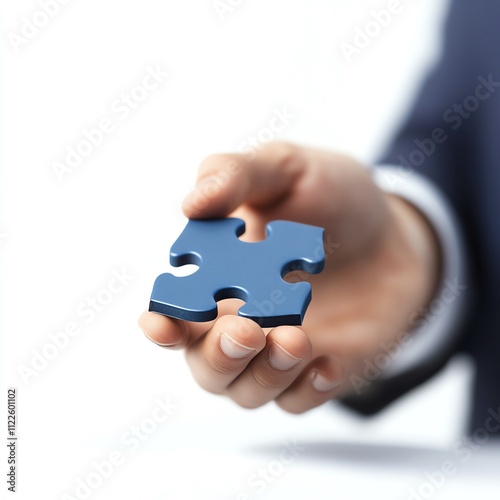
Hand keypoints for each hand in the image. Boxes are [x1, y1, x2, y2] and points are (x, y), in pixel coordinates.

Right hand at [139, 142, 439, 412]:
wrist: (397, 232)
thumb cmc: (333, 198)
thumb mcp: (285, 168)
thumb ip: (235, 174)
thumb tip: (191, 204)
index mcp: (219, 278)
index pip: (175, 313)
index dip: (161, 324)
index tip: (160, 323)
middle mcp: (242, 320)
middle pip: (208, 365)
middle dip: (218, 355)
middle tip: (246, 330)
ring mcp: (280, 350)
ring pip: (249, 391)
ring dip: (264, 373)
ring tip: (295, 338)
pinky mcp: (320, 369)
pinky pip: (301, 400)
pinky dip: (307, 391)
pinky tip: (328, 364)